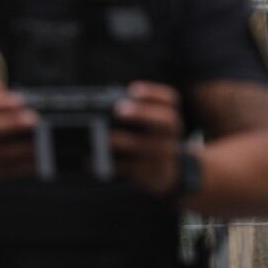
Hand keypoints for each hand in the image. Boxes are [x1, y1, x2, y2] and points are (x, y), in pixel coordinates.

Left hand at [111, 81, 184, 197]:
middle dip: (143, 113)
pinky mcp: (154, 177)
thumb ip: (129, 114)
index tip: (132, 90)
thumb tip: (102, 104)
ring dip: (126, 141)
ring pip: (152, 148)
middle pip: (167, 121)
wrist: (167, 176)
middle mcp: (171, 135)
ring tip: (106, 137)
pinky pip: (135, 171)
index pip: (170, 99)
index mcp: (167, 118)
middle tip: (119, 110)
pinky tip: (96, 161)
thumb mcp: (146, 126)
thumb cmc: (147, 141)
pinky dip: (115, 165)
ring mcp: (166, 157)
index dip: (153, 93)